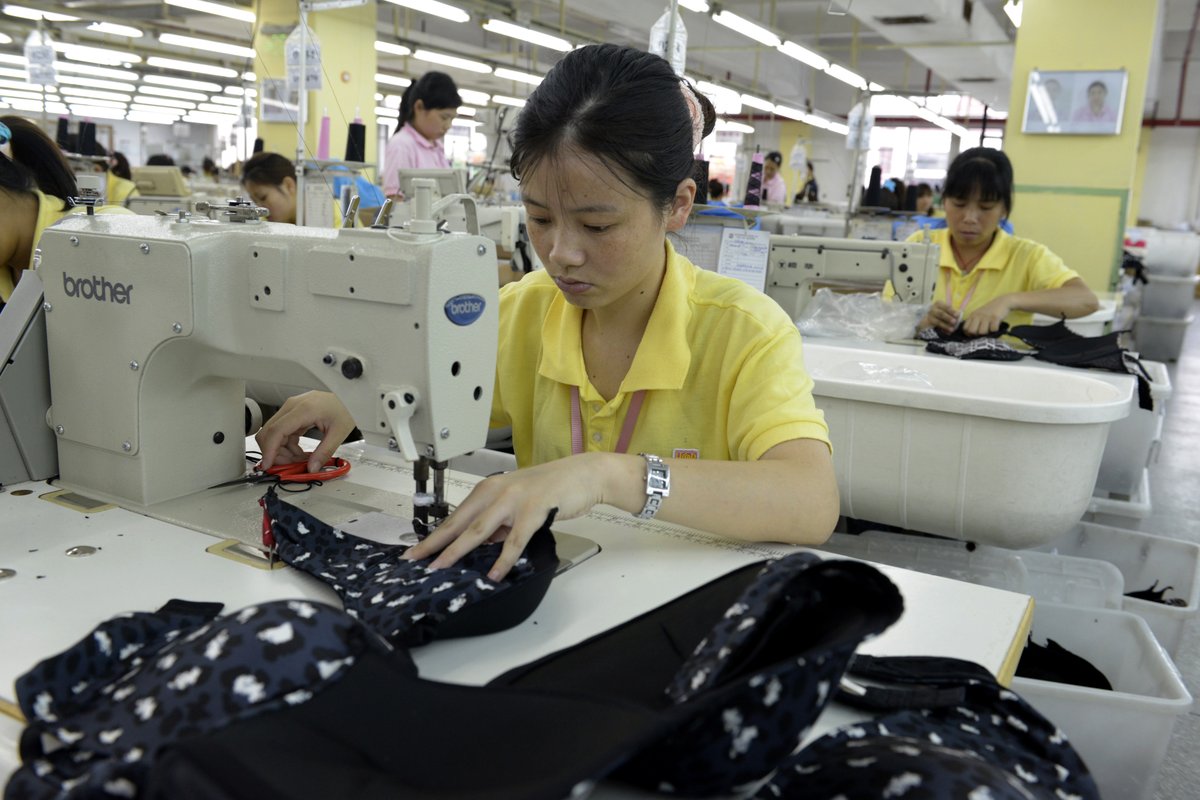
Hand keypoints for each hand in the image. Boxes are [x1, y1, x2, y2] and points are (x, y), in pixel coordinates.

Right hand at [255, 391, 355, 472]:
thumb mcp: (339, 433)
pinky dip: (288, 445)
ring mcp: (292, 408)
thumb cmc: (346, 407)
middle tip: (290, 466)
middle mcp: (293, 406)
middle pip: (270, 432)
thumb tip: (312, 468)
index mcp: (304, 409)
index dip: (268, 450)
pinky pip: (283, 432)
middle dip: (275, 453)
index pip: (276, 431)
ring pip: (275, 434)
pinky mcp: (294, 413)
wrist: (350, 396)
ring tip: (301, 459)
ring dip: (283, 451)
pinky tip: (300, 452)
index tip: (268, 465)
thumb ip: (324, 452)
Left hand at [404, 453, 608, 580]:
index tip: (415, 551)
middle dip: (435, 544)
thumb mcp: (515, 502)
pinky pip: (514, 540)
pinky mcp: (534, 510)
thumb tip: (480, 545)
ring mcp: (514, 500)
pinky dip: (503, 560)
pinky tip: (494, 574)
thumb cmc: (550, 488)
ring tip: (442, 568)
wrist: (581, 475)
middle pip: (459, 523)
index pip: (454, 516)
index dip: (434, 536)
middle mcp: (496, 491)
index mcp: (488, 489)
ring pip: (479, 530)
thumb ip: (497, 522)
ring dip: (458, 551)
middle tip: (416, 560)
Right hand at [918, 300, 959, 333]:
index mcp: (938, 304)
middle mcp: (933, 309)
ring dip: (945, 325)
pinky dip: (942, 330)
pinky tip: (947, 333)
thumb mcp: (946, 310)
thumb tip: (959, 316)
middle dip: (948, 318)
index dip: (952, 311)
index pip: (946, 307)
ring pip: (937, 321)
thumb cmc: (942, 312)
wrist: (930, 317)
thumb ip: (951, 312)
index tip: (957, 315)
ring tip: (952, 329)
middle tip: (954, 322)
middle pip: (941, 313)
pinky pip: (935, 327)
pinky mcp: (928, 324)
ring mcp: (929, 317)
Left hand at [961, 296, 1011, 335]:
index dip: (969, 333)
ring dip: (987, 334)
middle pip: (972, 331)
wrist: (1002, 302)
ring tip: (990, 330)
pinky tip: (996, 327)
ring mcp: (986, 317)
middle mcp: (978, 316)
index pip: (965, 328)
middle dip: (976, 335)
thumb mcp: (979, 314)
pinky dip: (995, 330)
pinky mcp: (995, 318)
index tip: (974, 334)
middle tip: (982, 333)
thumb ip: (974, 322)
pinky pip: (993, 329)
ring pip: (982, 332)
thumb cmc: (990, 311)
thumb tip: (970, 334)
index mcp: (972, 315)